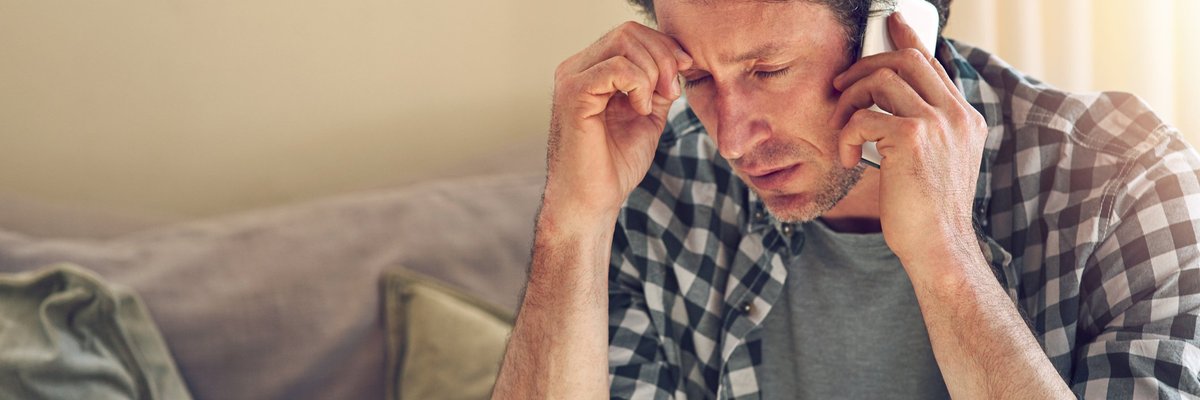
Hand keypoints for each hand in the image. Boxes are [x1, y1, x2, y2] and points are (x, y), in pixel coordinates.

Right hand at [544, 21, 692, 227]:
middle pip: (629, 32)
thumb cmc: (613, 166)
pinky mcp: (574, 93)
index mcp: (591, 70)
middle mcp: (577, 68)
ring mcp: (572, 78)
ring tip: (652, 106)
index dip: (664, 48)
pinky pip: (618, 67)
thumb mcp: (648, 116)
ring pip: (625, 43)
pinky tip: (640, 111)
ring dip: (653, 73)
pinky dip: (640, 86)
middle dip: (663, 57)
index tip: (683, 74)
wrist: (592, 202)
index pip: (631, 34)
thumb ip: (659, 86)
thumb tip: (677, 60)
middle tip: (672, 93)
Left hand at [828, 12, 987, 266]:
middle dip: (866, 66)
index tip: (890, 23)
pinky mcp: (912, 138)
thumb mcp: (936, 165)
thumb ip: (926, 132)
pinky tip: (849, 159)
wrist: (939, 248)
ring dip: (850, 99)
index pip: (934, 64)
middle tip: (841, 86)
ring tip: (841, 127)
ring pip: (883, 79)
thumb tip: (889, 109)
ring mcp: (937, 124)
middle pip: (907, 60)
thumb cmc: (927, 214)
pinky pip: (863, 116)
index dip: (907, 41)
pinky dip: (846, 134)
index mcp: (966, 120)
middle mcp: (957, 116)